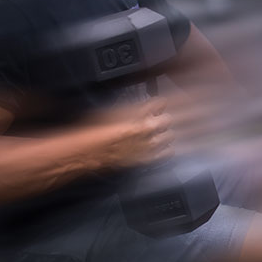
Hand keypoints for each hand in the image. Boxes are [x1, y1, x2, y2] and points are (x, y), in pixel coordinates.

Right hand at [91, 94, 212, 167]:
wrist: (89, 152)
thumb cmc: (95, 130)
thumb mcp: (113, 110)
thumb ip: (132, 108)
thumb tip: (141, 107)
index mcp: (140, 112)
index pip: (161, 102)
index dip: (161, 103)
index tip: (161, 104)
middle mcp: (149, 127)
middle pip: (169, 119)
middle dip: (165, 118)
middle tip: (160, 119)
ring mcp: (150, 144)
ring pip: (171, 135)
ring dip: (167, 133)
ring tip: (162, 133)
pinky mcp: (149, 159)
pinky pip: (168, 153)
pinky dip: (168, 149)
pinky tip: (166, 147)